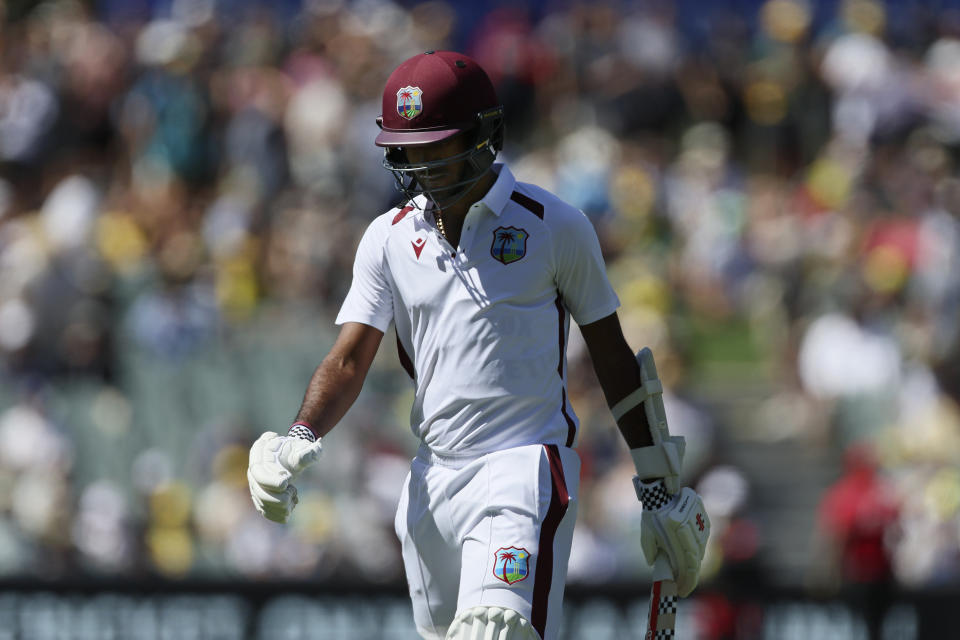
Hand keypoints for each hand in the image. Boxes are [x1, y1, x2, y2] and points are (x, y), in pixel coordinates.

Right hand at [247, 431, 321, 522]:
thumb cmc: (295, 450)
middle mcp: (253, 471)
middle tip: (293, 491)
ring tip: (294, 498)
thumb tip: (316, 451)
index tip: (288, 480)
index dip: (271, 480)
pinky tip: (290, 510)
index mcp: (259, 454)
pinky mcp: (261, 498)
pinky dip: (278, 515)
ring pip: (262, 503)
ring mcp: (255, 486)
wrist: (290, 456)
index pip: (257, 471)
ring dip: (280, 506)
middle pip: (258, 490)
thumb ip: (307, 451)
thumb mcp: (302, 448)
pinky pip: (265, 511)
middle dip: (278, 496)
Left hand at [636, 481, 709, 596]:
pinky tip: (690, 558)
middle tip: (682, 587)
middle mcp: (689, 527)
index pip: (686, 564)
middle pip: (695, 560)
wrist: (663, 490)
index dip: (686, 581)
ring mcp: (699, 523)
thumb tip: (657, 566)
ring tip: (684, 574)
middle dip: (689, 578)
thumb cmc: (652, 512)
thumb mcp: (646, 533)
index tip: (681, 592)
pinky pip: (703, 541)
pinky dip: (697, 552)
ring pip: (700, 552)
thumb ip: (651, 551)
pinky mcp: (704, 519)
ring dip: (693, 564)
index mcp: (674, 530)